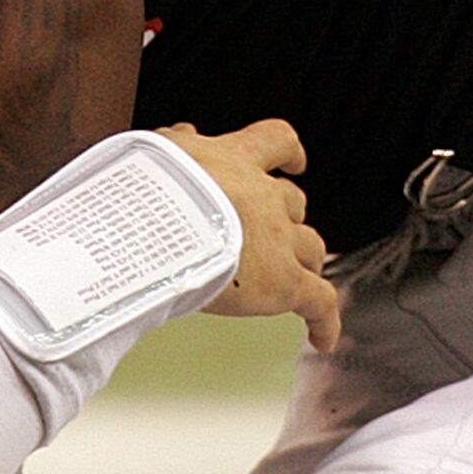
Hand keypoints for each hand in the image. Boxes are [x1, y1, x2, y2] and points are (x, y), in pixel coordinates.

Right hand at [162, 121, 339, 351]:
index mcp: (234, 160)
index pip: (275, 142)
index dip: (288, 152)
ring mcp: (280, 241)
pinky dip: (324, 322)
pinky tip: (322, 339)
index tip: (294, 160)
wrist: (156, 224)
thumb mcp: (158, 152)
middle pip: (293, 203)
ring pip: (311, 249)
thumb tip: (187, 134)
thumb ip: (177, 145)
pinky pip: (319, 303)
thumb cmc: (147, 189)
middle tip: (270, 236)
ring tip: (298, 279)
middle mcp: (265, 197)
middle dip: (285, 217)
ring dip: (306, 262)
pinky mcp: (285, 283)